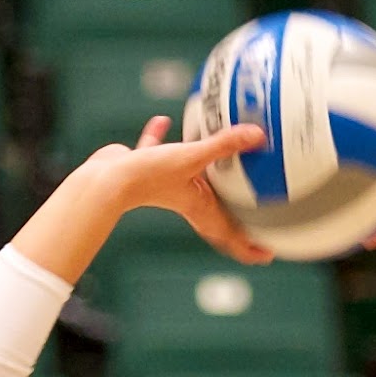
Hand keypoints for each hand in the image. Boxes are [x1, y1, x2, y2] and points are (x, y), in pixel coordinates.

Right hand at [104, 116, 272, 263]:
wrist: (108, 179)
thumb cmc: (149, 176)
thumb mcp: (192, 156)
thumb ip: (225, 145)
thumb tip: (258, 136)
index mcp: (199, 208)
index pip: (230, 236)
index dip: (249, 248)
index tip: (267, 255)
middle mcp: (186, 200)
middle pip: (215, 220)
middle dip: (234, 226)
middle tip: (253, 227)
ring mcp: (166, 185)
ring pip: (190, 187)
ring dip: (205, 184)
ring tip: (217, 175)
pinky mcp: (146, 168)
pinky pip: (158, 152)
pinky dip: (160, 139)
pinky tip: (162, 122)